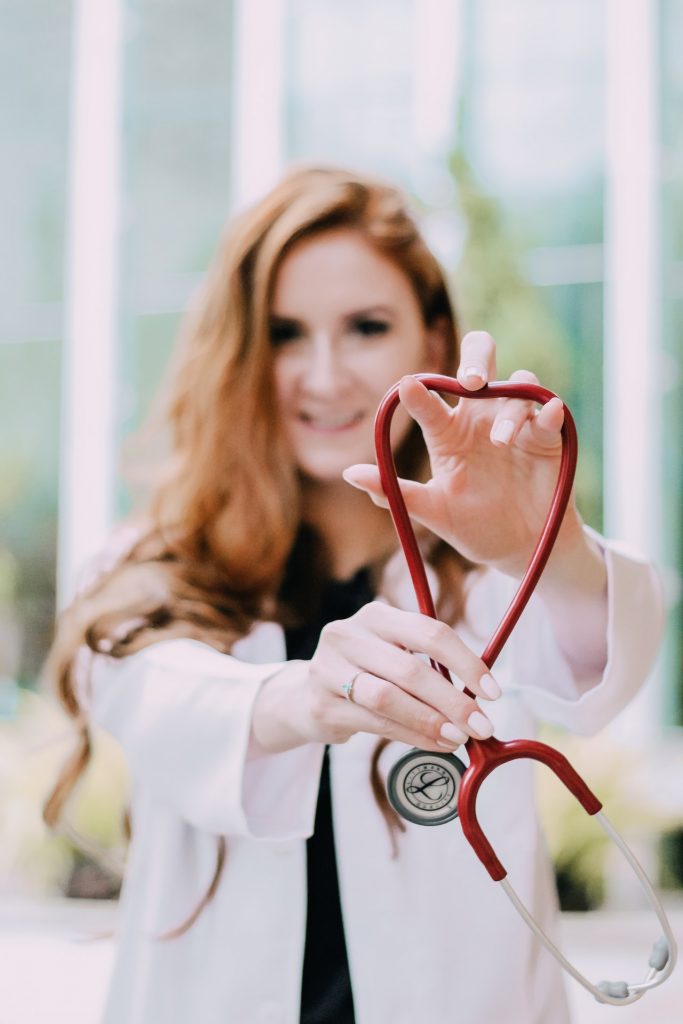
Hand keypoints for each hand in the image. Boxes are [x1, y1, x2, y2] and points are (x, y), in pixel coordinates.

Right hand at [250, 601, 501, 754]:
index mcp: (376, 615)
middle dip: (453, 700)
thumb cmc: (367, 674)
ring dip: (430, 721)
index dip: (467, 662)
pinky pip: (374, 722)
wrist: (306, 696)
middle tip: (482, 726)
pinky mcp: (321, 703)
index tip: (493, 692)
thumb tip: (481, 698)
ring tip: (459, 738)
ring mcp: (328, 667)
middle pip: (411, 668)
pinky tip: (435, 744)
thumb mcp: (394, 656)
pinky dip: (411, 736)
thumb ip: (431, 668)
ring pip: (389, 697)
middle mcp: (348, 634)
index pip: (430, 632)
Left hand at [343, 330, 581, 577]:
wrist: (520, 549)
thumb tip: (350, 473)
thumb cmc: (472, 526)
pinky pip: (549, 413)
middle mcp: (480, 417)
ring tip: (500, 441)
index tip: (407, 388)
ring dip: (508, 407)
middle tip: (470, 380)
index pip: (429, 401)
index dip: (418, 392)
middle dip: (476, 358)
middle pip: (480, 363)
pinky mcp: (547, 437)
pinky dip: (548, 410)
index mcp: (447, 430)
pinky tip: (547, 412)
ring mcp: (516, 423)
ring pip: (516, 386)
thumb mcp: (432, 512)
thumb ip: (395, 492)